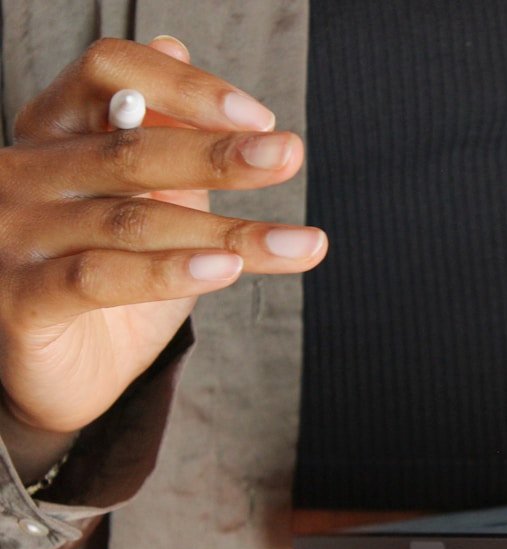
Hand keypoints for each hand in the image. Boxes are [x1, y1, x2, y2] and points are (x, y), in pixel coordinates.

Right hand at [0, 36, 325, 443]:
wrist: (57, 373)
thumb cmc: (109, 279)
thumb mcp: (145, 203)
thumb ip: (163, 140)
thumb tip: (176, 40)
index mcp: (54, 135)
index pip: (108, 72)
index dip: (184, 87)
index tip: (258, 118)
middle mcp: (23, 173)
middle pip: (128, 147)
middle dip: (219, 153)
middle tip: (289, 154)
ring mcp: (15, 235)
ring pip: (132, 219)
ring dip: (229, 231)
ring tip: (301, 242)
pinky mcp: (20, 299)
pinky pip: (98, 276)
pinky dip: (167, 272)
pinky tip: (225, 270)